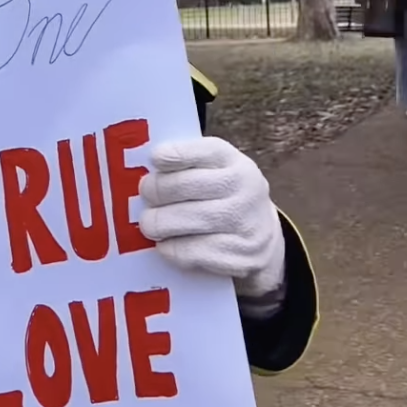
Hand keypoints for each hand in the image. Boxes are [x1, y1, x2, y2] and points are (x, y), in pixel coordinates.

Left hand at [138, 137, 284, 297]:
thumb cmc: (221, 196)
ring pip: (183, 220)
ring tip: (150, 224)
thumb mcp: (212, 170)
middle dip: (155, 191)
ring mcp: (244, 223)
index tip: (155, 159)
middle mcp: (244, 188)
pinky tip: (166, 244)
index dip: (174, 154)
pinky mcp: (238, 256)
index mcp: (233, 161)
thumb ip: (184, 165)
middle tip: (145, 197)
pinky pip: (189, 251)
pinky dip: (169, 249)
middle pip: (183, 186)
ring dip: (157, 223)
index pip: (203, 151)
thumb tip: (145, 173)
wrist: (261, 235)